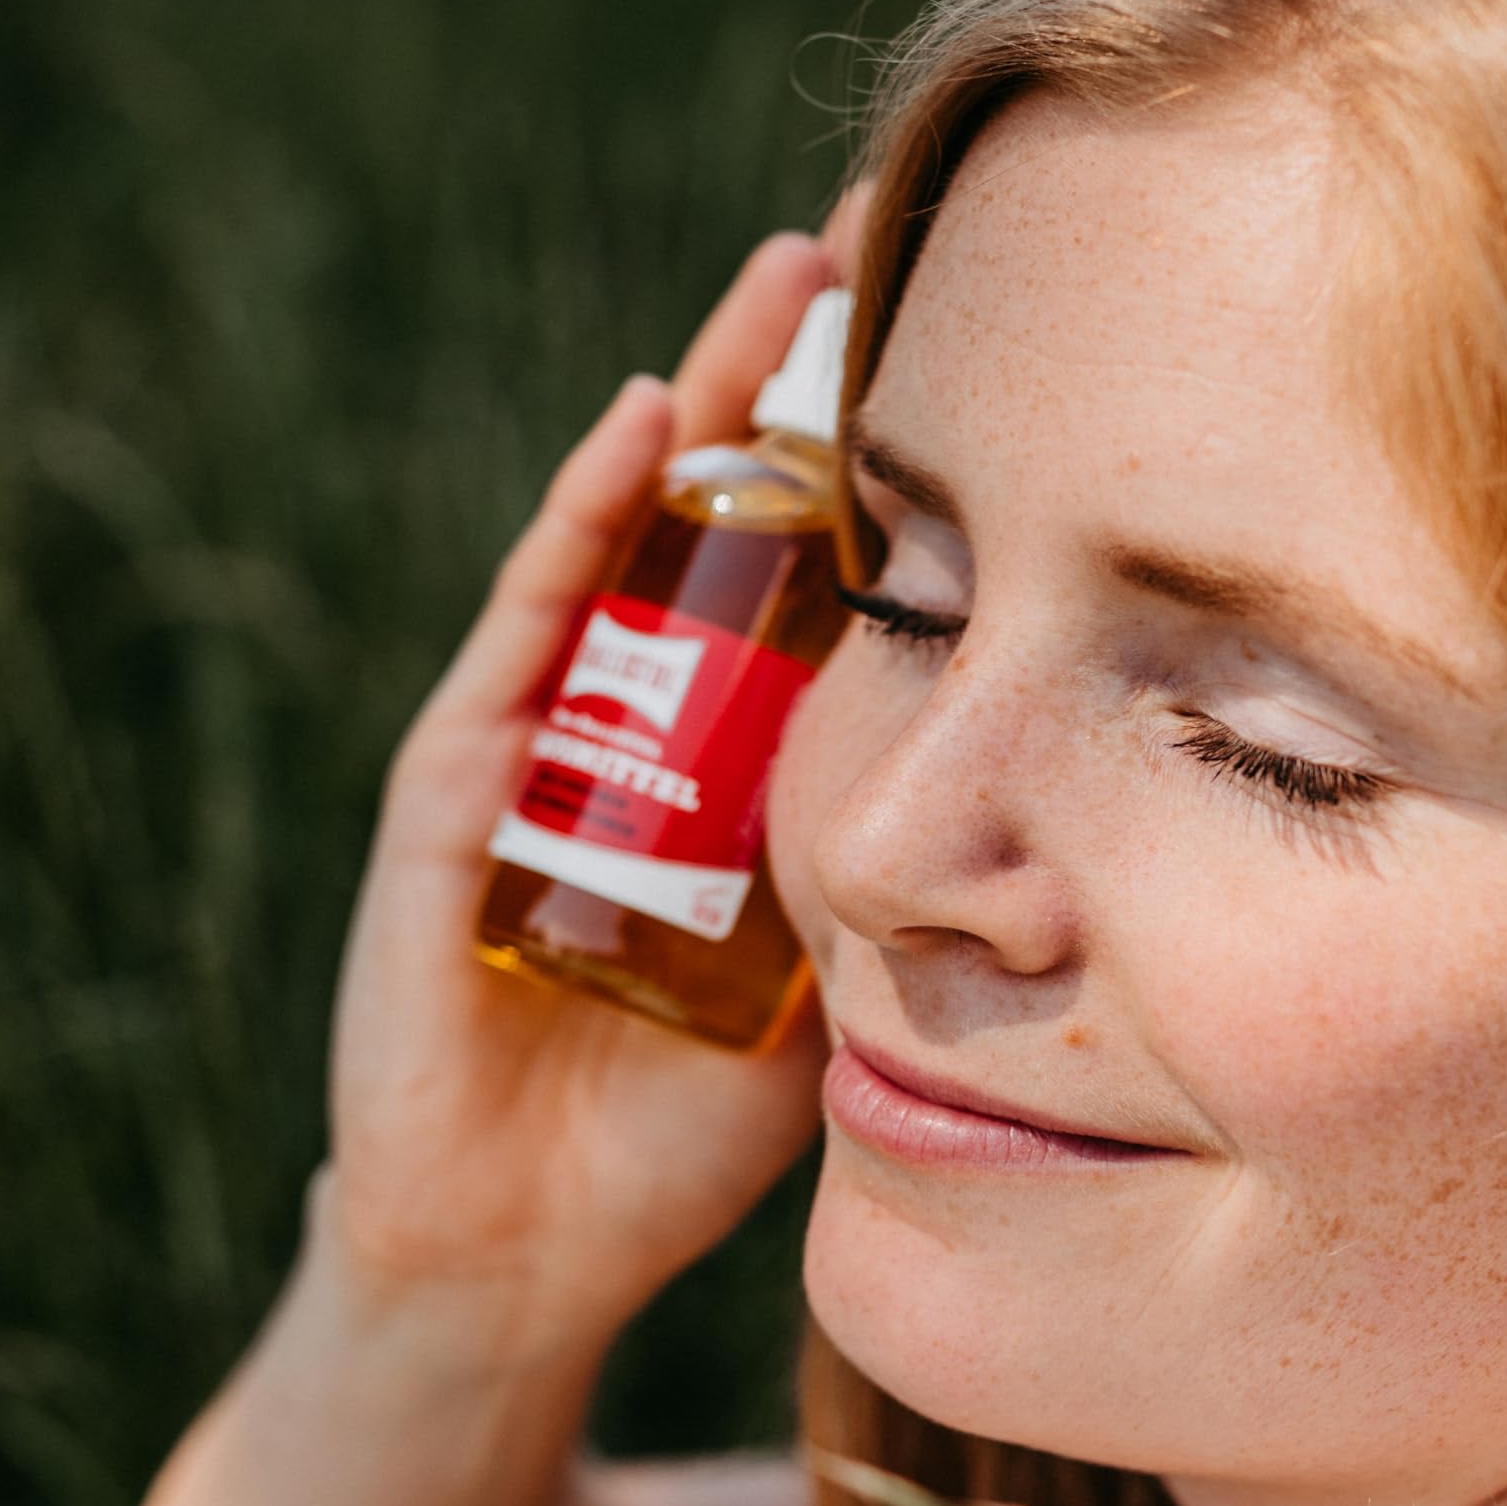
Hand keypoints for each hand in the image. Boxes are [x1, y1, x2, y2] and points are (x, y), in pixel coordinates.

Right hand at [322, 201, 863, 1350]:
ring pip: (621, 552)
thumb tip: (1052, 822)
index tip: (967, 365)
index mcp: (719, 777)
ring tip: (773, 290)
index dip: (871, 485)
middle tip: (872, 253)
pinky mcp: (454, 802)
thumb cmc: (672, 1132)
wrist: (524, 1252)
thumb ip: (892, 897)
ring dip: (694, 416)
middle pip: (717, 535)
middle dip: (788, 398)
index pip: (799, 597)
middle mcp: (632, 739)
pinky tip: (638, 432)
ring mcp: (536, 755)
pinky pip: (522, 648)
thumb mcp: (822, 996)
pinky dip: (574, 539)